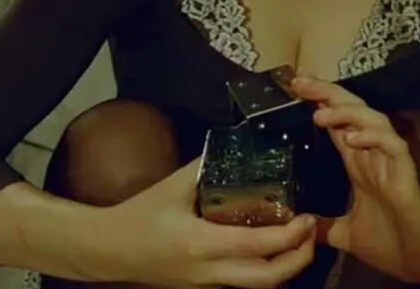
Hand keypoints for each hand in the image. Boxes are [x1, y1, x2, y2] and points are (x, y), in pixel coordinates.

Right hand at [104, 155, 316, 287]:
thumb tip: (238, 145)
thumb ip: (207, 166)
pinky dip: (264, 268)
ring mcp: (207, 283)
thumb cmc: (138, 215)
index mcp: (201, 244)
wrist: (109, 249)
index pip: (257, 246)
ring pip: (258, 285)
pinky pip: (243, 282)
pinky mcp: (204, 286)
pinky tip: (270, 247)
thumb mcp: (173, 186)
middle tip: (311, 233)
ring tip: (298, 240)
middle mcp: (209, 270)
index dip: (289, 236)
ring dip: (284, 267)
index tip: (306, 217)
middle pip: (268, 280)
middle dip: (298, 260)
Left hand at [288, 73, 419, 284]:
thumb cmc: (391, 245)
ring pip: (373, 121)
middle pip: (352, 112)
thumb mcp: (345, 234)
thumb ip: (323, 226)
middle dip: (327, 93)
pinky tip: (351, 139)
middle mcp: (373, 156)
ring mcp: (391, 163)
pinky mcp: (406, 175)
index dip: (319, 102)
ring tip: (320, 114)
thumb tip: (299, 225)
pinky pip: (393, 146)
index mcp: (359, 165)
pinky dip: (373, 138)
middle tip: (301, 82)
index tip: (296, 87)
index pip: (337, 124)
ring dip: (347, 113)